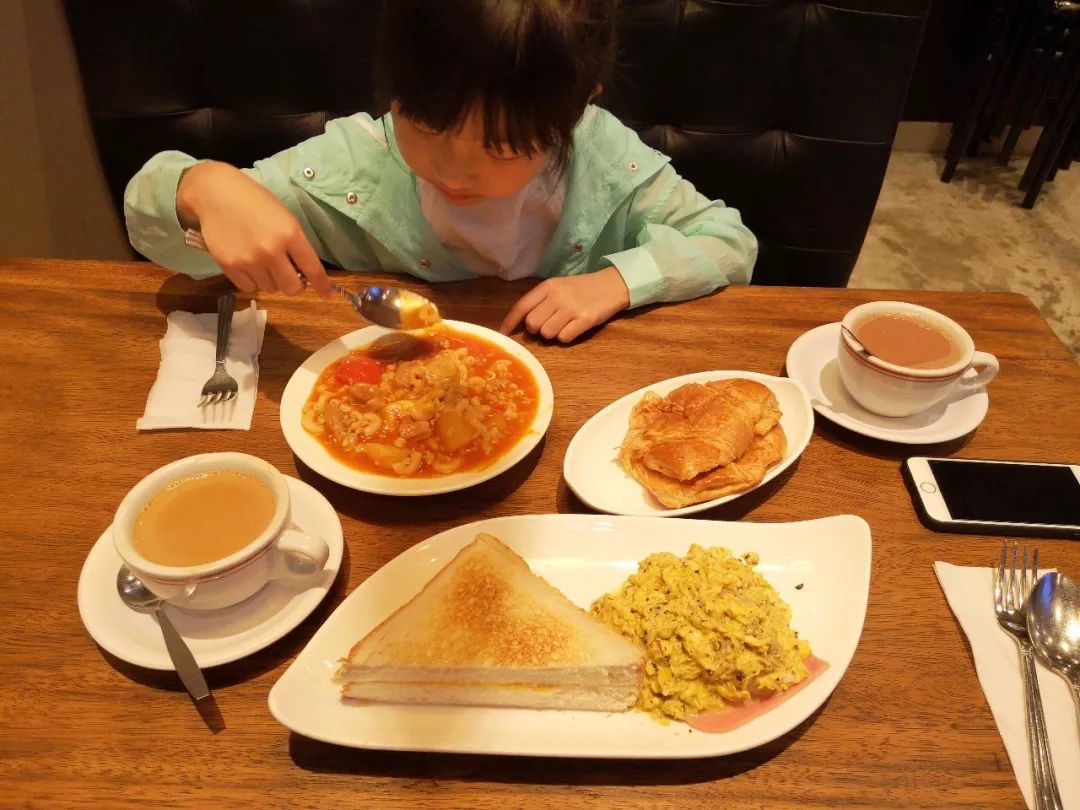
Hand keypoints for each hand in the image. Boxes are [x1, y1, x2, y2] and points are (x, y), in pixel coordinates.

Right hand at [177, 161, 331, 296]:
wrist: (215, 193)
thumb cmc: (254, 202)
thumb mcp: (284, 217)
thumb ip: (296, 244)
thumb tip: (305, 272)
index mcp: (290, 234)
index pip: (312, 269)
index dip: (322, 285)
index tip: (327, 295)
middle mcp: (271, 250)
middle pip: (291, 288)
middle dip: (293, 284)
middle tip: (288, 275)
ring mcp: (249, 260)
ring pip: (270, 288)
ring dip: (271, 280)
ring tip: (262, 261)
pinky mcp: (230, 266)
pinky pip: (249, 287)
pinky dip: (252, 281)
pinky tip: (248, 264)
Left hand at [500, 267, 629, 342]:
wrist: (611, 285)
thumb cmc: (581, 288)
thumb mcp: (558, 287)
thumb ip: (541, 300)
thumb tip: (522, 321)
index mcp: (547, 287)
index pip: (522, 306)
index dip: (510, 322)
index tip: (503, 334)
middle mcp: (556, 297)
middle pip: (533, 324)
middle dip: (536, 330)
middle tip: (547, 326)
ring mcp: (571, 308)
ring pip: (547, 333)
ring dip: (552, 334)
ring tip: (562, 325)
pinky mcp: (584, 320)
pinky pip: (564, 338)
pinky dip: (566, 338)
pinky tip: (573, 328)